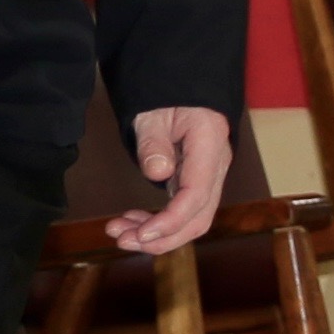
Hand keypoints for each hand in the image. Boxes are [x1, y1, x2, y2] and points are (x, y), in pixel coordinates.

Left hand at [108, 105, 235, 255]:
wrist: (182, 94)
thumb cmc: (167, 99)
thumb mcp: (154, 114)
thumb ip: (154, 142)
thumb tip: (158, 172)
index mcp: (209, 146)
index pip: (197, 194)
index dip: (172, 219)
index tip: (143, 233)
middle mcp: (215, 167)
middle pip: (199, 217)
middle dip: (162, 237)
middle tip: (122, 239)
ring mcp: (207, 178)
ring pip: (191, 219)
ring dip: (157, 234)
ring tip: (119, 233)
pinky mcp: (195, 183)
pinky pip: (182, 211)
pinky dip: (158, 222)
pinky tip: (132, 222)